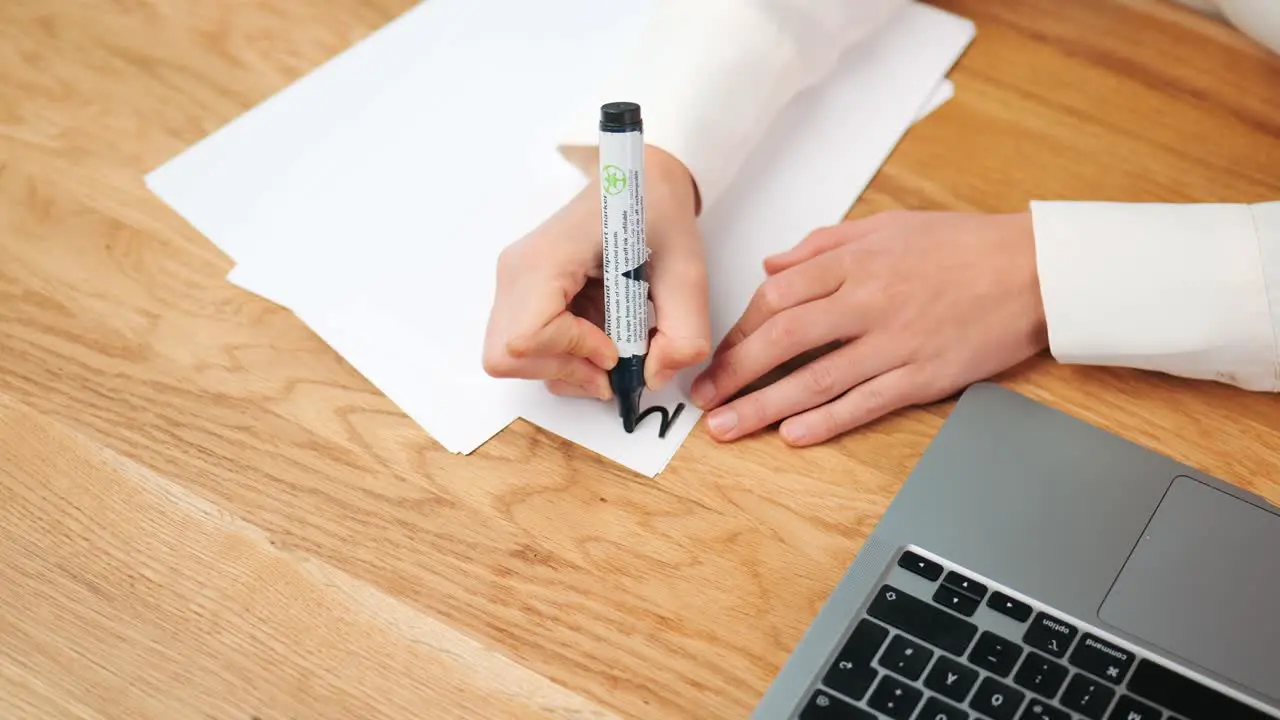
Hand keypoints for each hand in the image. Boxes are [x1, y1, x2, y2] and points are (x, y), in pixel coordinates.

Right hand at [483, 146, 710, 398]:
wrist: (642, 182)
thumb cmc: (657, 212)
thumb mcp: (687, 270)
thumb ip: (683, 330)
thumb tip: (655, 377)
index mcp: (546, 257)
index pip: (528, 335)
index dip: (573, 354)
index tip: (615, 349)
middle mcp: (517, 272)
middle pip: (507, 355)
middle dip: (563, 371)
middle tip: (611, 364)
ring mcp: (515, 284)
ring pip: (513, 358)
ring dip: (565, 367)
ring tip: (610, 347)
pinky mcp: (524, 293)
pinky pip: (527, 346)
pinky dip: (563, 356)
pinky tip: (599, 335)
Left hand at [690, 210, 1047, 444]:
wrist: (1035, 269)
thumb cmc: (964, 245)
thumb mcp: (888, 225)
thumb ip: (825, 244)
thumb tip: (773, 264)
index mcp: (857, 261)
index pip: (778, 294)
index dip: (741, 327)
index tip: (718, 349)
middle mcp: (869, 301)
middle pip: (784, 337)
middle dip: (736, 369)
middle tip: (703, 396)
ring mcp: (896, 341)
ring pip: (817, 378)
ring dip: (766, 405)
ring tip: (728, 427)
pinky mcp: (924, 375)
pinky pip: (866, 402)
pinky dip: (827, 420)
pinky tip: (794, 435)